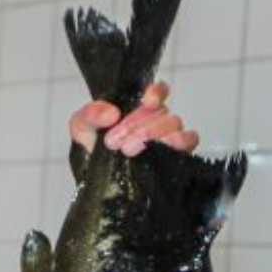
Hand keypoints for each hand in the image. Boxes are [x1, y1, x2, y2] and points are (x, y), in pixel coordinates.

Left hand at [68, 82, 199, 156]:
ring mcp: (166, 136)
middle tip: (114, 140)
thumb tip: (111, 114)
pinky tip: (163, 148)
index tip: (147, 101)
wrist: (96, 180)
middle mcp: (155, 119)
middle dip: (137, 124)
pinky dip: (180, 141)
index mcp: (136, 108)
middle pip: (161, 111)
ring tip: (128, 149)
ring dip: (151, 134)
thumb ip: (91, 114)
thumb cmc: (93, 150)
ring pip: (174, 123)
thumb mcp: (81, 127)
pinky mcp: (175, 154)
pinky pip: (190, 140)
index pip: (157, 91)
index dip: (156, 92)